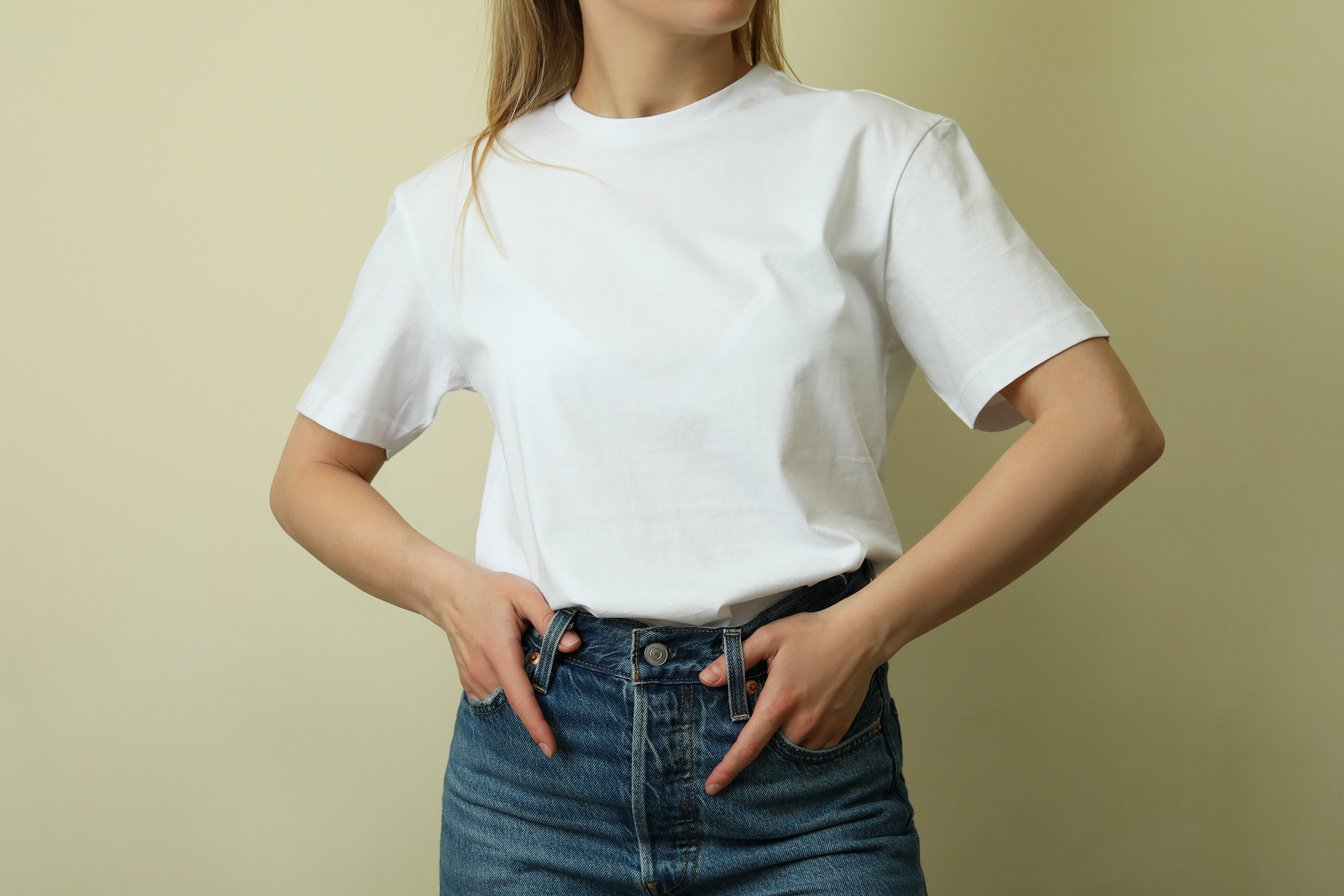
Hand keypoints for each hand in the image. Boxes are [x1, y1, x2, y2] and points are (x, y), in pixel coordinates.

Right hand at [429, 563, 581, 757]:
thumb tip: (573, 646)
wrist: (448, 591)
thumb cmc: (488, 590)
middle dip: (537, 696)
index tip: (550, 748)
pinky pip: (494, 697)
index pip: (521, 698)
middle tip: (538, 658)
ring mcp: (472, 678)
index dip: (536, 725)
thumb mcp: (524, 594)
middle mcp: (482, 672)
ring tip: (523, 654)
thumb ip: (549, 621)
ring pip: (505, 700)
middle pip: (516, 701)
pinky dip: (508, 692)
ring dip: (521, 691)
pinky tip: (513, 667)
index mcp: (499, 652)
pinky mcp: (468, 681)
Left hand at [696, 603, 881, 794]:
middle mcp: (802, 722)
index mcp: (780, 701)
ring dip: (783, 738)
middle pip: (771, 747)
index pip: (749, 745)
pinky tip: (805, 714)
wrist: (860, 636)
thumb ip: (735, 661)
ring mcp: (823, 728)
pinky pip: (814, 746)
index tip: (713, 787)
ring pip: (793, 749)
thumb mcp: (768, 638)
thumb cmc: (811, 633)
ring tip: (788, 708)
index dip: (728, 768)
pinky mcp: (839, 729)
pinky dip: (803, 738)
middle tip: (766, 710)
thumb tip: (706, 679)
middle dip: (761, 739)